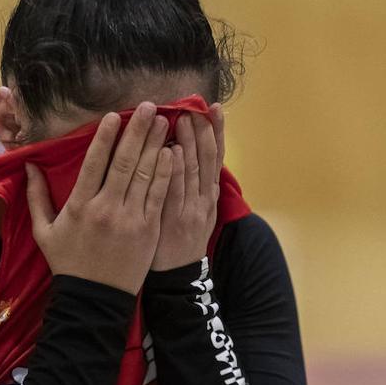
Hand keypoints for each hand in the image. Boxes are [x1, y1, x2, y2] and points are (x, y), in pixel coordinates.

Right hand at [26, 103, 172, 294]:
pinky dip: (166, 173)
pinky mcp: (149, 230)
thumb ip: (37, 197)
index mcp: (79, 206)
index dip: (105, 137)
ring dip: (156, 145)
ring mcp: (130, 219)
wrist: (95, 300)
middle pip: (125, 162)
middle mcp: (106, 209)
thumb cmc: (68, 264)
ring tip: (165, 121)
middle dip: (138, 131)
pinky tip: (172, 153)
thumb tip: (28, 165)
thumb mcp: (44, 232)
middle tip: (149, 106)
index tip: (115, 116)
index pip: (94, 163)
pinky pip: (159, 195)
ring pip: (146, 175)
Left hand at [151, 103, 224, 270]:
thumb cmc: (181, 240)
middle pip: (206, 159)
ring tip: (181, 120)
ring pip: (191, 171)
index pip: (217, 157)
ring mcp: (189, 210)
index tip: (214, 108)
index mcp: (210, 195)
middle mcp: (204, 200)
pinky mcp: (172, 220)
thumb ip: (197, 184)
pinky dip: (172, 169)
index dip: (217, 132)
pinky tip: (168, 151)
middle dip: (201, 131)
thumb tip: (190, 151)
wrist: (176, 277)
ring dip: (187, 143)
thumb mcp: (199, 213)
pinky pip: (173, 190)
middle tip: (194, 107)